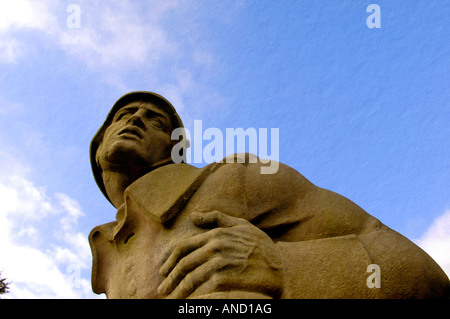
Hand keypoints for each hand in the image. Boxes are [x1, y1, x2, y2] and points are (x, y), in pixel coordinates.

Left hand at [157, 211, 282, 298]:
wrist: (281, 267)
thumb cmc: (260, 246)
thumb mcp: (241, 225)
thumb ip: (216, 218)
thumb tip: (194, 215)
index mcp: (216, 234)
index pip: (183, 246)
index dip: (169, 260)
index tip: (163, 271)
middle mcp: (215, 246)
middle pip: (183, 263)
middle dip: (169, 278)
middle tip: (162, 289)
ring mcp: (219, 262)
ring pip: (190, 278)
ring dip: (177, 290)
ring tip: (170, 299)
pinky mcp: (224, 278)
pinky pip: (201, 289)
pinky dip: (192, 296)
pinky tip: (188, 302)